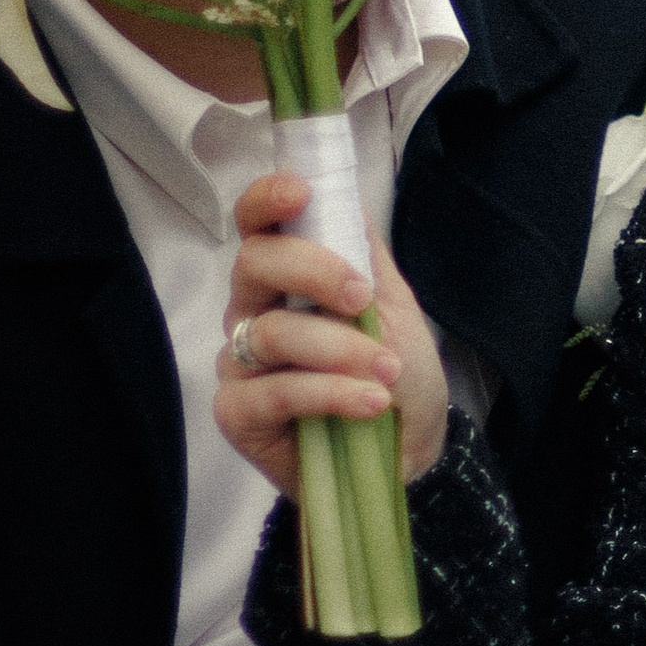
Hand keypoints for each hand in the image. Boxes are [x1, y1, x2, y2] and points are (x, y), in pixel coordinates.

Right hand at [214, 170, 451, 490]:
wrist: (406, 452)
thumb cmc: (394, 374)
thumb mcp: (394, 306)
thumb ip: (364, 254)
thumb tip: (343, 195)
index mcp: (284, 277)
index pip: (256, 225)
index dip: (267, 201)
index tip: (301, 193)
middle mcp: (252, 312)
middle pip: (254, 264)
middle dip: (315, 271)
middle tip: (364, 299)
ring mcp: (240, 363)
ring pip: (271, 331)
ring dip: (339, 347)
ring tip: (387, 370)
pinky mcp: (238, 414)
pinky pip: (275, 392)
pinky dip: (330, 393)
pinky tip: (370, 403)